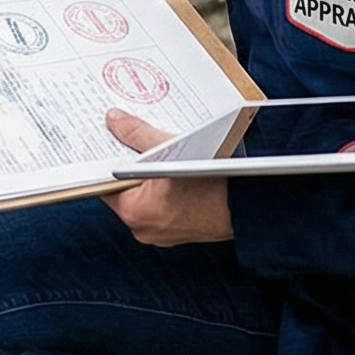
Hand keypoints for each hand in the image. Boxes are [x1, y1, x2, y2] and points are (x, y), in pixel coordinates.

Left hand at [101, 110, 232, 245]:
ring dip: (149, 178)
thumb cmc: (212, 181)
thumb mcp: (168, 148)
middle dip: (130, 167)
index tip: (106, 144)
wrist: (249, 205)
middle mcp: (144, 229)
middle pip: (124, 191)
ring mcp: (163, 234)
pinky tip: (175, 172)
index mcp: (134, 212)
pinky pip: (163, 208)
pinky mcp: (180, 232)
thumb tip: (114, 121)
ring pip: (145, 199)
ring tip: (159, 156)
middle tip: (135, 143)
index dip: (106, 161)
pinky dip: (165, 191)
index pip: (104, 183)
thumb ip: (136, 133)